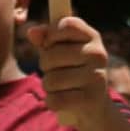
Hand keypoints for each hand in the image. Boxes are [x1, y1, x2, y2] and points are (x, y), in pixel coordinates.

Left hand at [36, 15, 117, 130]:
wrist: (95, 105)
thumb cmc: (73, 70)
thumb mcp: (61, 50)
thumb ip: (45, 38)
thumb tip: (32, 32)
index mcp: (92, 36)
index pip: (66, 24)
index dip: (51, 35)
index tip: (51, 44)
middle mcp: (97, 54)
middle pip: (51, 55)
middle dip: (45, 66)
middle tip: (56, 71)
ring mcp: (97, 77)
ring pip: (51, 80)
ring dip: (48, 86)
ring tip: (60, 87)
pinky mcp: (91, 99)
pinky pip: (55, 99)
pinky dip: (52, 102)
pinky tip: (62, 100)